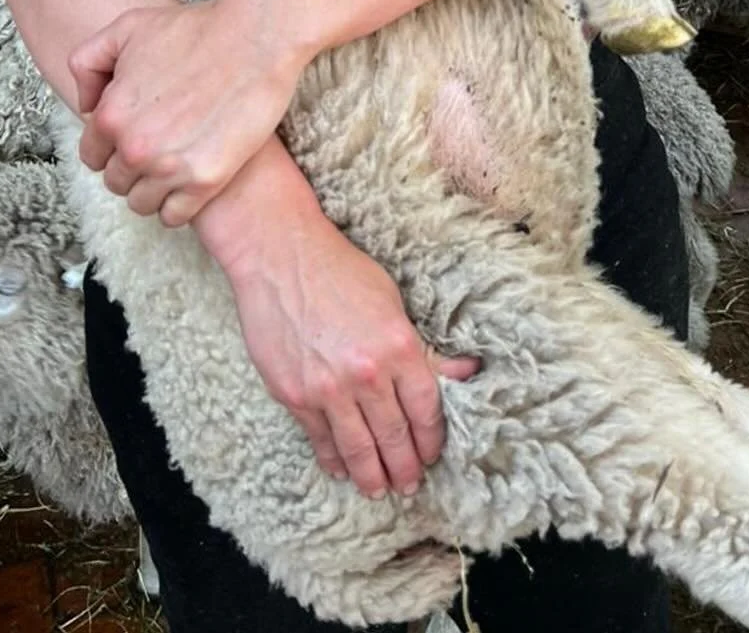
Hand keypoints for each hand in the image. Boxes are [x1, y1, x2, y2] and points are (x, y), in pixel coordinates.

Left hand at [70, 0, 300, 223]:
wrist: (256, 38)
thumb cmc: (196, 29)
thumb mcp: (128, 27)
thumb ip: (88, 62)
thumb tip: (87, 105)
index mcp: (111, 115)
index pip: (92, 155)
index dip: (112, 144)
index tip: (134, 134)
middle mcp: (135, 148)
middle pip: (117, 182)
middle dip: (133, 166)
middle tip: (161, 143)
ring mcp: (170, 168)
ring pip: (142, 203)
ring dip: (154, 187)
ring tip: (175, 162)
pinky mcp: (206, 181)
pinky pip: (174, 216)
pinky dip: (179, 204)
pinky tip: (191, 178)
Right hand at [218, 203, 480, 497]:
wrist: (281, 257)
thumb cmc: (340, 272)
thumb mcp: (392, 302)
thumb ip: (426, 348)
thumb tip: (467, 372)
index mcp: (398, 347)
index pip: (426, 411)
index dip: (431, 440)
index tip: (431, 455)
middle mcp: (367, 374)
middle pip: (394, 437)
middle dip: (405, 467)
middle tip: (409, 486)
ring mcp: (328, 389)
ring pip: (358, 449)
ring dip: (372, 476)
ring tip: (380, 490)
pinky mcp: (295, 396)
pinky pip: (321, 440)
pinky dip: (334, 460)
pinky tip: (342, 470)